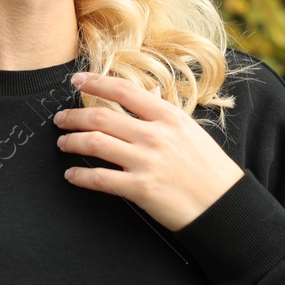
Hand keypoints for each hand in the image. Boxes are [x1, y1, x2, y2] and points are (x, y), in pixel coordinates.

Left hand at [55, 71, 243, 231]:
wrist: (224, 204)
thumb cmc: (209, 167)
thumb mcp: (189, 130)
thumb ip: (164, 111)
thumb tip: (147, 91)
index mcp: (168, 116)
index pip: (124, 90)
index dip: (95, 81)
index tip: (76, 79)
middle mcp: (155, 135)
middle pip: (101, 116)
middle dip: (73, 116)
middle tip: (60, 119)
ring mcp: (146, 161)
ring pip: (95, 144)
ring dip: (71, 142)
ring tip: (63, 143)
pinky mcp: (140, 189)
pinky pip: (99, 178)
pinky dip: (80, 176)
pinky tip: (71, 175)